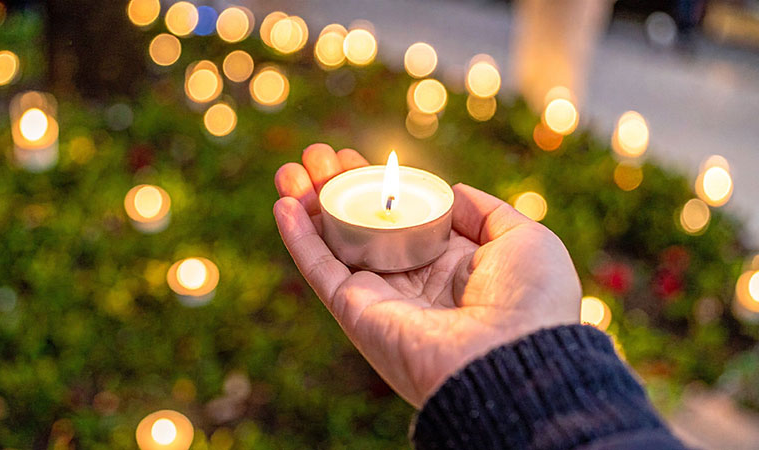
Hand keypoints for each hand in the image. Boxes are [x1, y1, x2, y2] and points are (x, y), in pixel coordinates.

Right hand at [273, 144, 580, 407]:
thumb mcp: (524, 239)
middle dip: (337, 189)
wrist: (513, 359)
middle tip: (318, 155)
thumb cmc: (530, 301)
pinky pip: (320, 270)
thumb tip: (452, 190)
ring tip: (289, 170)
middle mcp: (412, 282)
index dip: (378, 188)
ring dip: (308, 206)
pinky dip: (298, 239)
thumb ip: (486, 211)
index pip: (403, 219)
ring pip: (333, 244)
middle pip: (362, 227)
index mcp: (451, 267)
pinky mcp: (356, 310)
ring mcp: (381, 297)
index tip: (357, 158)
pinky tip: (283, 205)